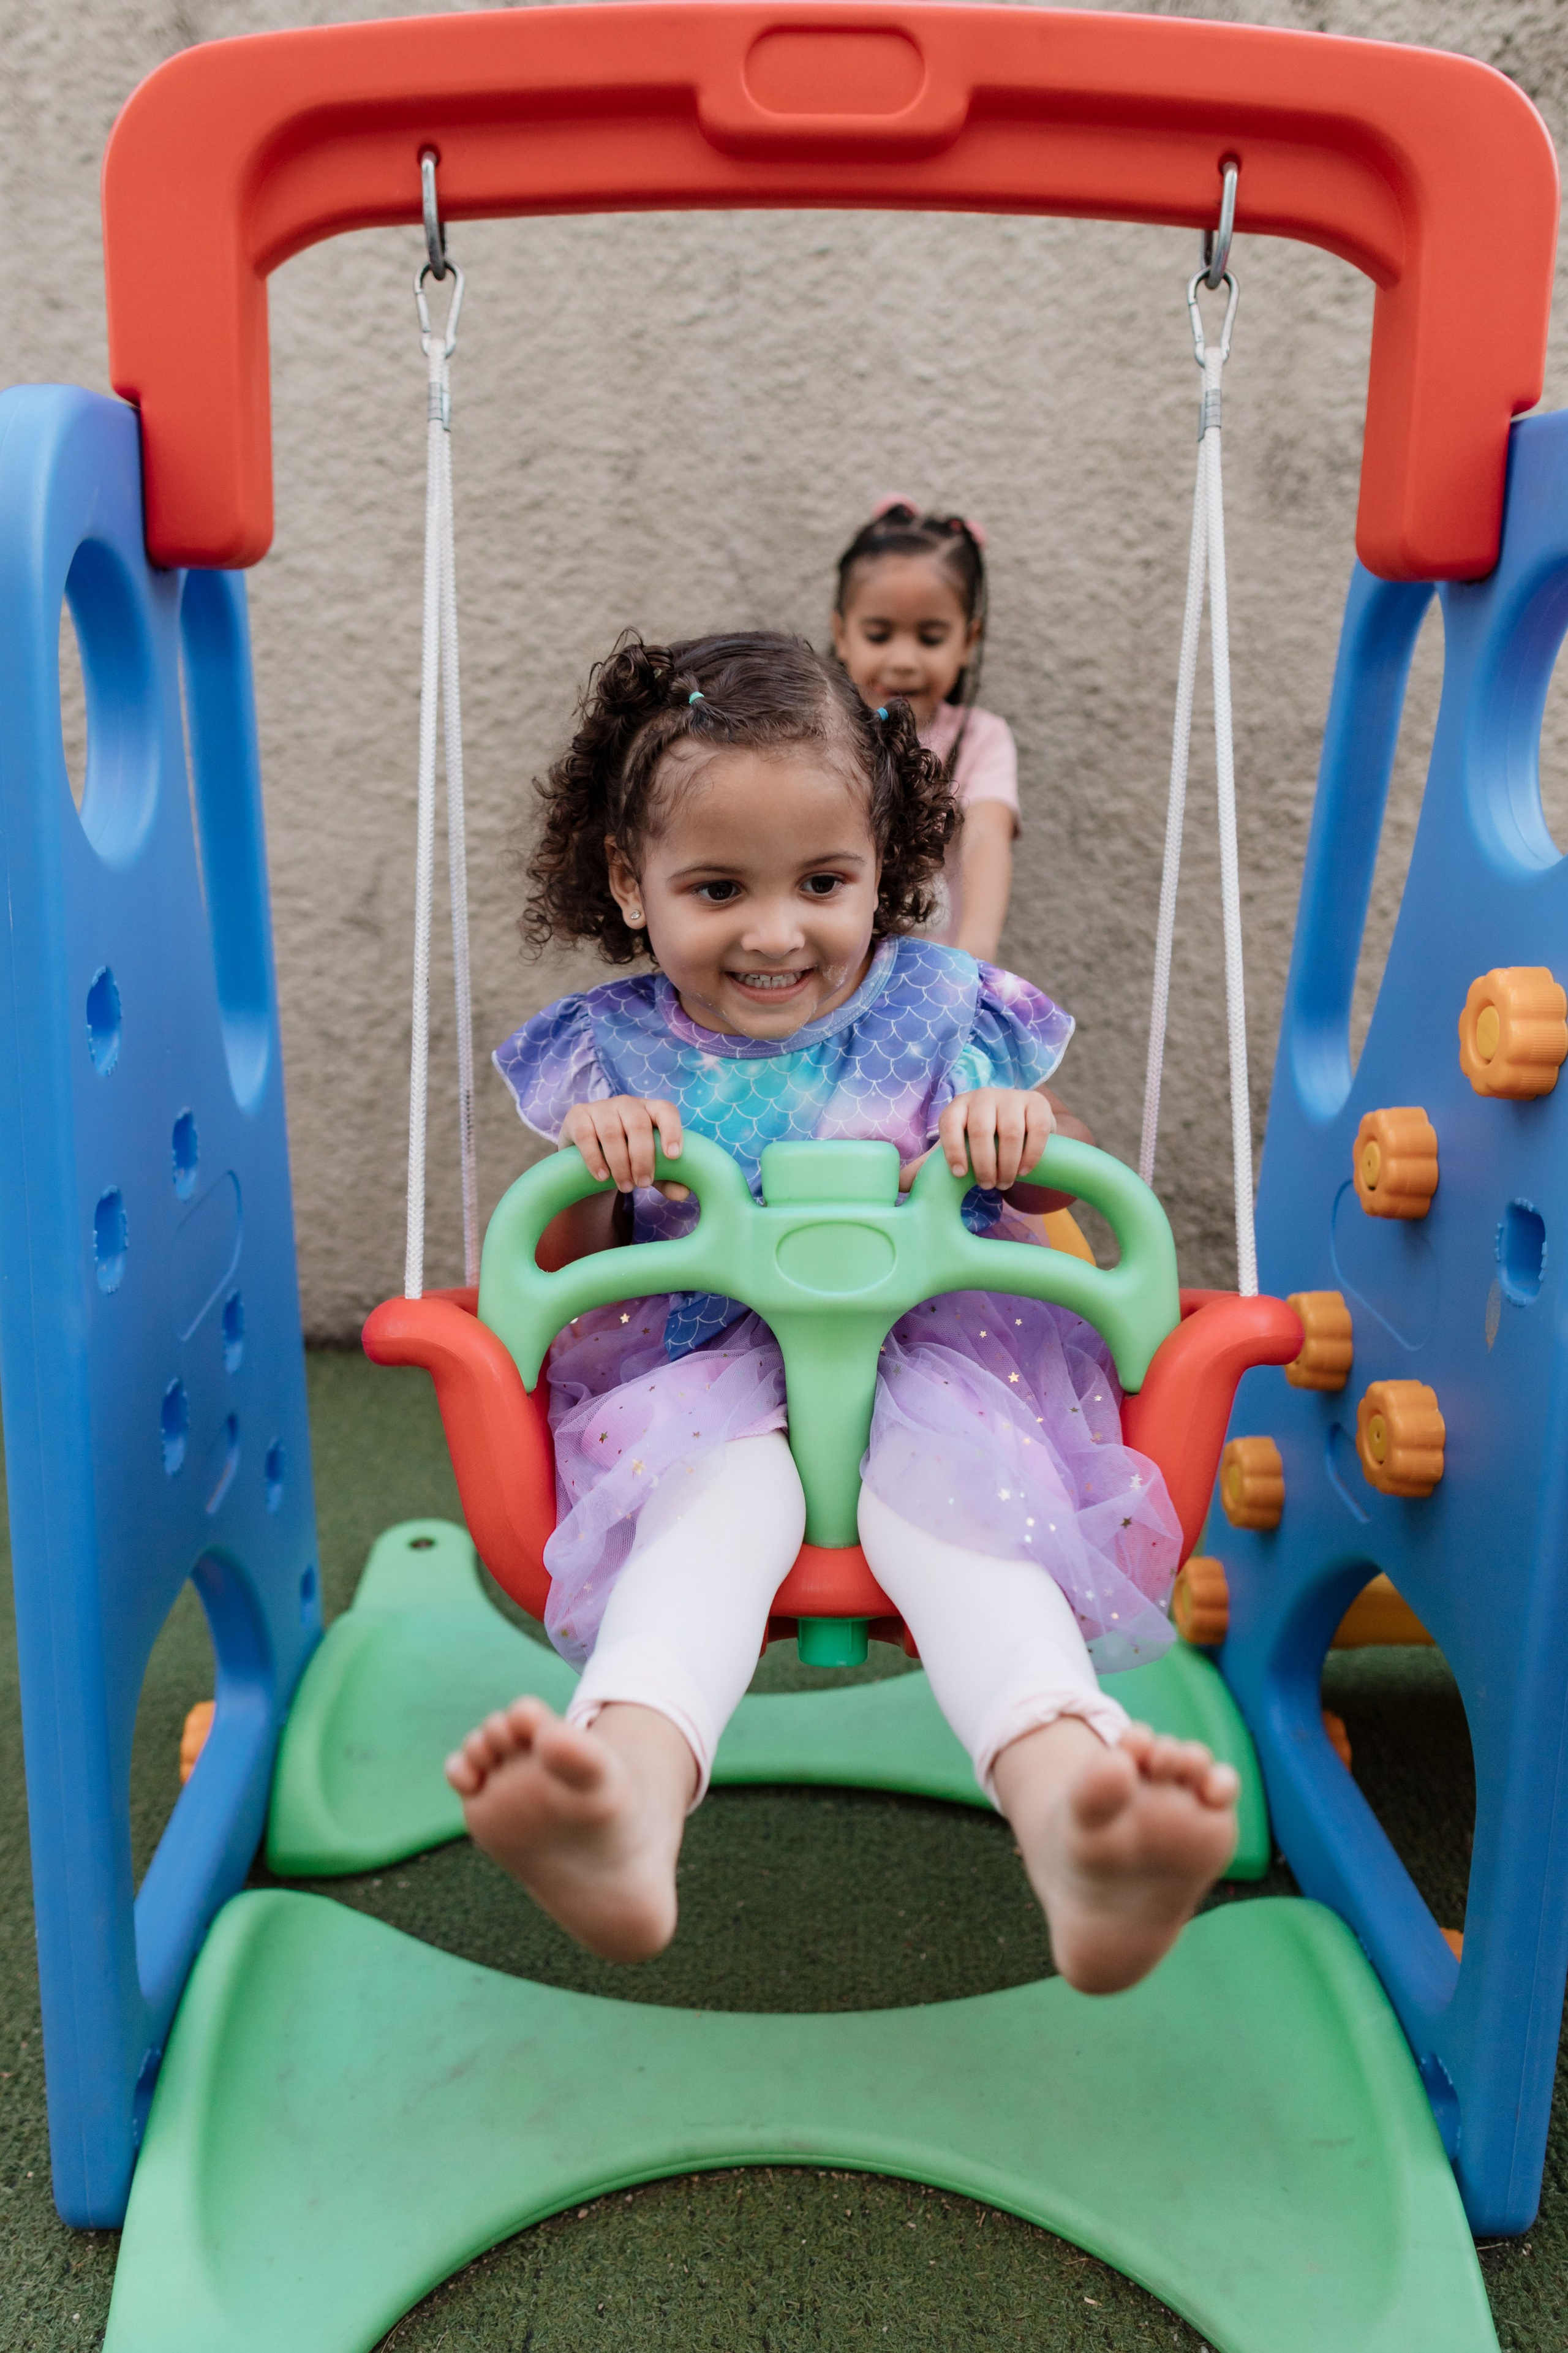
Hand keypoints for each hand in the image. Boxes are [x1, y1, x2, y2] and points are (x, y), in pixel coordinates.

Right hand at [560, 1098, 689, 1200]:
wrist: (588, 1150)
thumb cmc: (627, 1155)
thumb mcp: (648, 1165)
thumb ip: (668, 1178)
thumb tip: (683, 1193)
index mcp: (651, 1110)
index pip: (666, 1111)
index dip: (672, 1131)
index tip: (674, 1156)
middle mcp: (627, 1103)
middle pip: (638, 1125)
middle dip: (642, 1158)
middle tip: (643, 1184)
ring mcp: (601, 1107)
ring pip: (612, 1132)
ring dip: (620, 1163)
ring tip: (625, 1186)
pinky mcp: (578, 1115)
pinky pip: (586, 1135)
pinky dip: (595, 1159)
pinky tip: (602, 1176)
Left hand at [920, 1086, 1055, 1192]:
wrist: (1020, 1123)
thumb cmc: (980, 1140)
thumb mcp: (955, 1149)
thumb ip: (928, 1166)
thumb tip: (899, 1186)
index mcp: (958, 1105)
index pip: (949, 1123)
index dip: (952, 1150)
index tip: (960, 1175)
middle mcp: (983, 1096)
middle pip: (980, 1130)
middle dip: (984, 1164)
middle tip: (988, 1185)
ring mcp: (1012, 1096)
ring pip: (1011, 1132)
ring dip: (1008, 1164)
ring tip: (1005, 1182)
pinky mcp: (1037, 1103)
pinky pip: (1037, 1130)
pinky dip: (1031, 1155)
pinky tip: (1024, 1170)